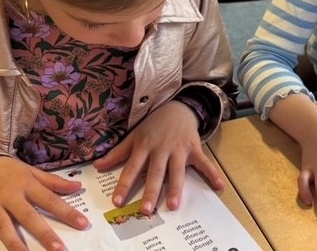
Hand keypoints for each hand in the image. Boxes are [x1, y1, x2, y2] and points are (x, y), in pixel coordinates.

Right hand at [0, 156, 87, 250]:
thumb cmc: (8, 170)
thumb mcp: (32, 171)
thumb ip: (54, 181)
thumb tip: (78, 186)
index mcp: (27, 184)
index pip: (51, 200)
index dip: (67, 212)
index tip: (83, 223)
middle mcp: (10, 196)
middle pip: (29, 216)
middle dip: (44, 233)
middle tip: (59, 248)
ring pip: (4, 227)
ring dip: (15, 244)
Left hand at [92, 100, 223, 214]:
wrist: (178, 106)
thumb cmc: (154, 124)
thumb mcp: (134, 135)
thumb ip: (117, 153)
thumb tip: (97, 166)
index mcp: (144, 147)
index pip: (132, 168)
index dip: (124, 184)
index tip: (117, 201)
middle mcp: (161, 149)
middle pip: (155, 173)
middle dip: (151, 191)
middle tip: (146, 210)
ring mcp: (179, 149)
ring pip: (176, 171)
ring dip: (176, 188)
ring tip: (174, 205)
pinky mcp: (194, 148)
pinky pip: (204, 162)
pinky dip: (212, 174)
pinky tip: (219, 186)